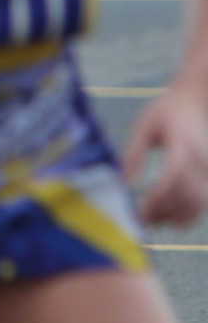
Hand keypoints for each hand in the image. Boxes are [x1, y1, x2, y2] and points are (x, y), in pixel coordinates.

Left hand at [124, 89, 207, 226]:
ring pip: (199, 204)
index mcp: (184, 145)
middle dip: (163, 212)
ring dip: (175, 217)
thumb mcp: (144, 125)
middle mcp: (201, 161)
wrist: (195, 101)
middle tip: (138, 220)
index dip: (158, 197)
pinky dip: (188, 216)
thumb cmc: (165, 111)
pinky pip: (203, 204)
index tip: (138, 211)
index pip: (175, 176)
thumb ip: (134, 152)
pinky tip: (167, 218)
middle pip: (187, 195)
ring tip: (150, 220)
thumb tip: (124, 183)